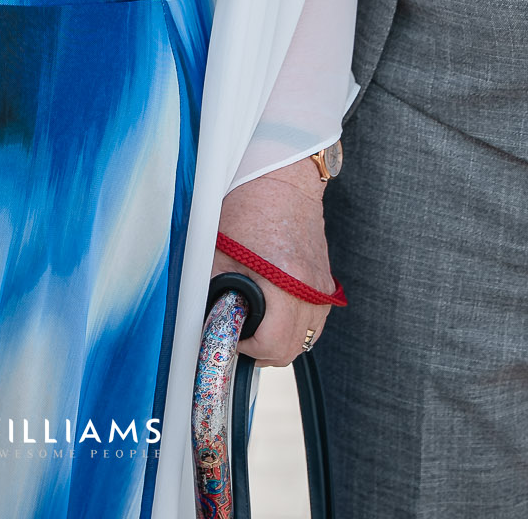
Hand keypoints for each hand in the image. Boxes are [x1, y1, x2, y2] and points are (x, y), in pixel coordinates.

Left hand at [214, 159, 334, 365]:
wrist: (283, 178)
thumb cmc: (250, 205)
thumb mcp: (218, 252)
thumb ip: (210, 293)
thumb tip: (201, 325)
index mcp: (286, 281)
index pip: (273, 344)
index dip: (247, 348)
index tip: (233, 335)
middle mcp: (311, 289)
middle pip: (292, 349)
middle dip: (262, 349)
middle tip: (240, 332)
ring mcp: (322, 287)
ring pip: (306, 339)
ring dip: (281, 340)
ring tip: (257, 324)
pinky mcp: (326, 282)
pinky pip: (314, 321)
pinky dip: (295, 325)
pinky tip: (275, 312)